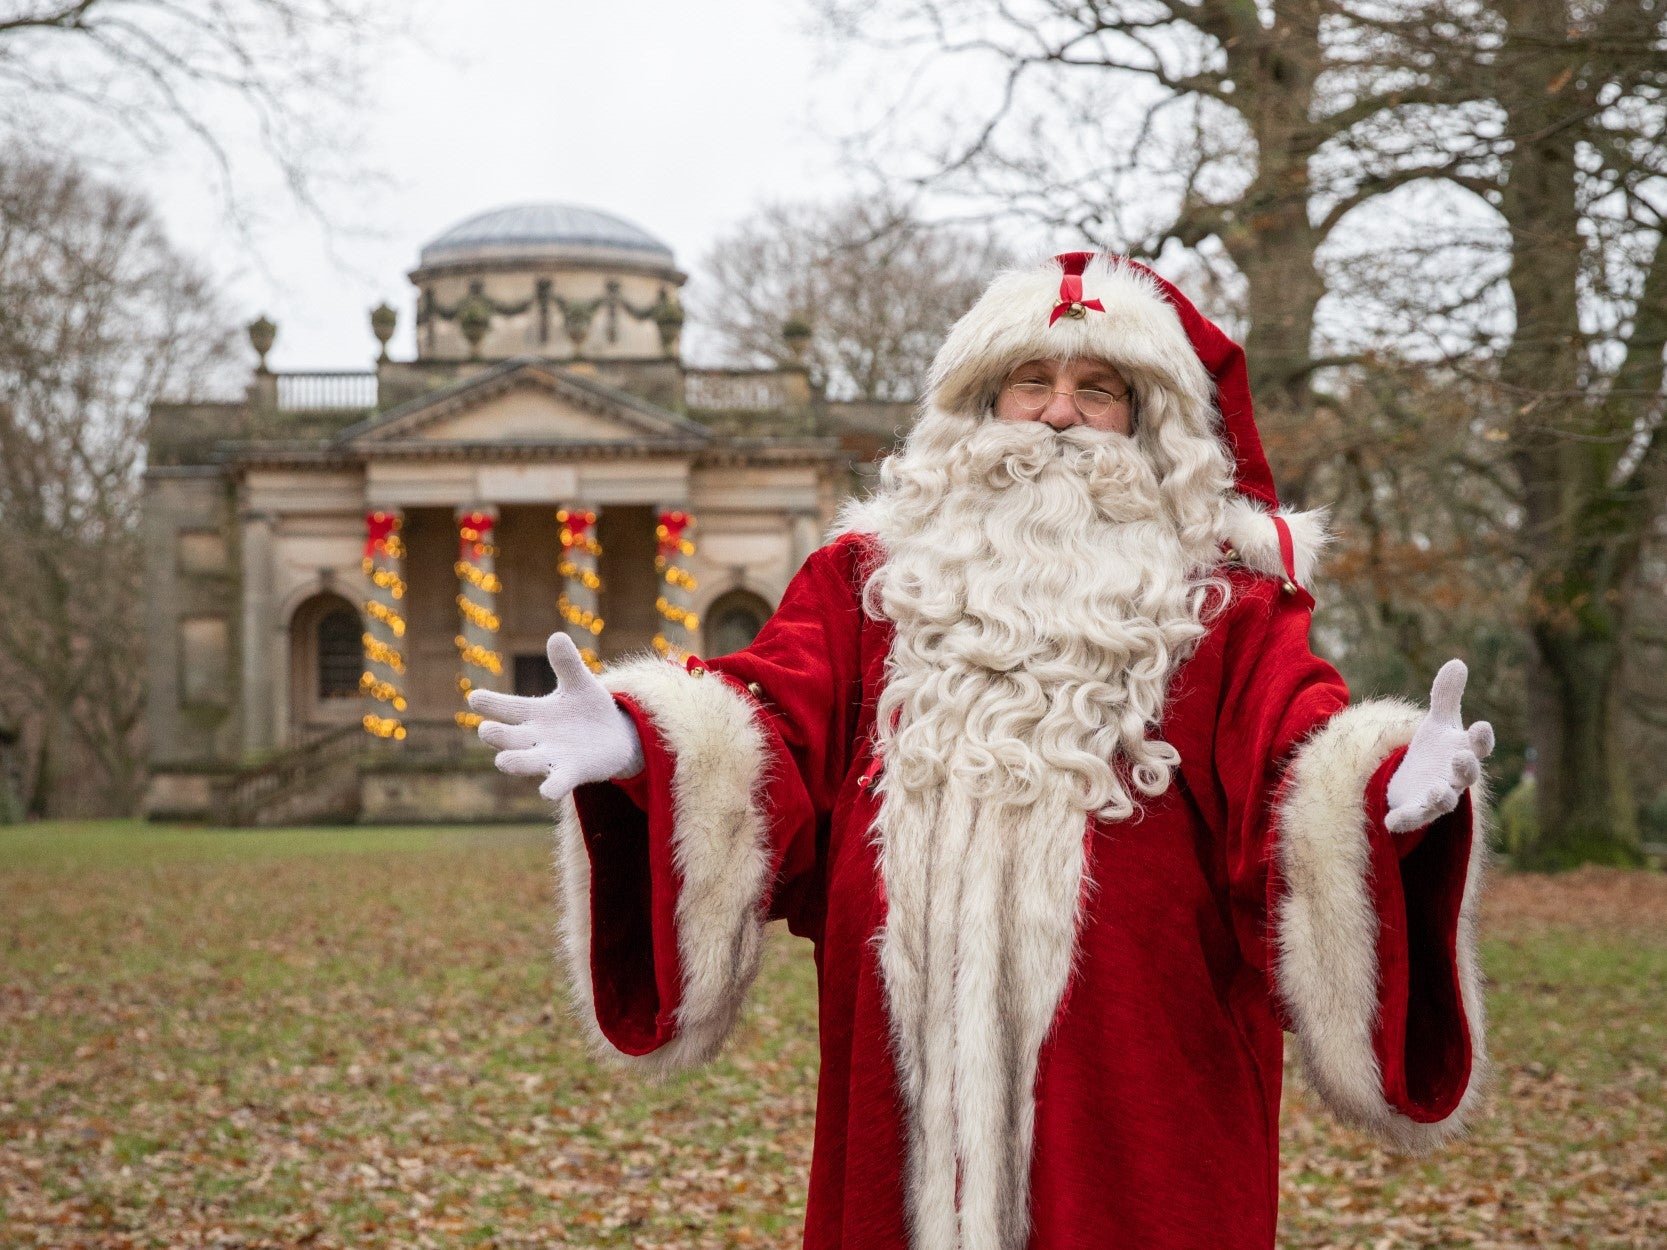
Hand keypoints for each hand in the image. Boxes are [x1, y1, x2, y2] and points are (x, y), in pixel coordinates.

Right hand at [467, 632, 644, 800]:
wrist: (615, 737)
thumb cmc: (588, 709)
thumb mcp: (579, 683)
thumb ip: (567, 664)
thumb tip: (557, 636)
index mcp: (534, 713)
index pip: (508, 707)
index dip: (491, 703)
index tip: (474, 698)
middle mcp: (535, 737)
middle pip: (509, 737)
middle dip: (497, 735)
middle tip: (486, 729)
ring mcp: (551, 757)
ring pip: (525, 762)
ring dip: (514, 762)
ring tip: (503, 761)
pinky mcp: (571, 772)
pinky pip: (558, 782)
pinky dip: (552, 786)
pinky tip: (547, 791)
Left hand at [1385, 659, 1494, 833]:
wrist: (1416, 778)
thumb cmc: (1436, 748)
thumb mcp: (1438, 722)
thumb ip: (1447, 695)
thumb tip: (1457, 662)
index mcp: (1463, 752)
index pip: (1479, 746)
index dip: (1481, 738)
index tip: (1481, 726)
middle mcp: (1454, 778)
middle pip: (1466, 775)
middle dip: (1465, 768)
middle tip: (1461, 757)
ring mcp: (1436, 796)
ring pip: (1444, 801)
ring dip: (1441, 797)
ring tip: (1436, 790)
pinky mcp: (1415, 810)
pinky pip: (1411, 818)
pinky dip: (1403, 820)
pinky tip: (1389, 822)